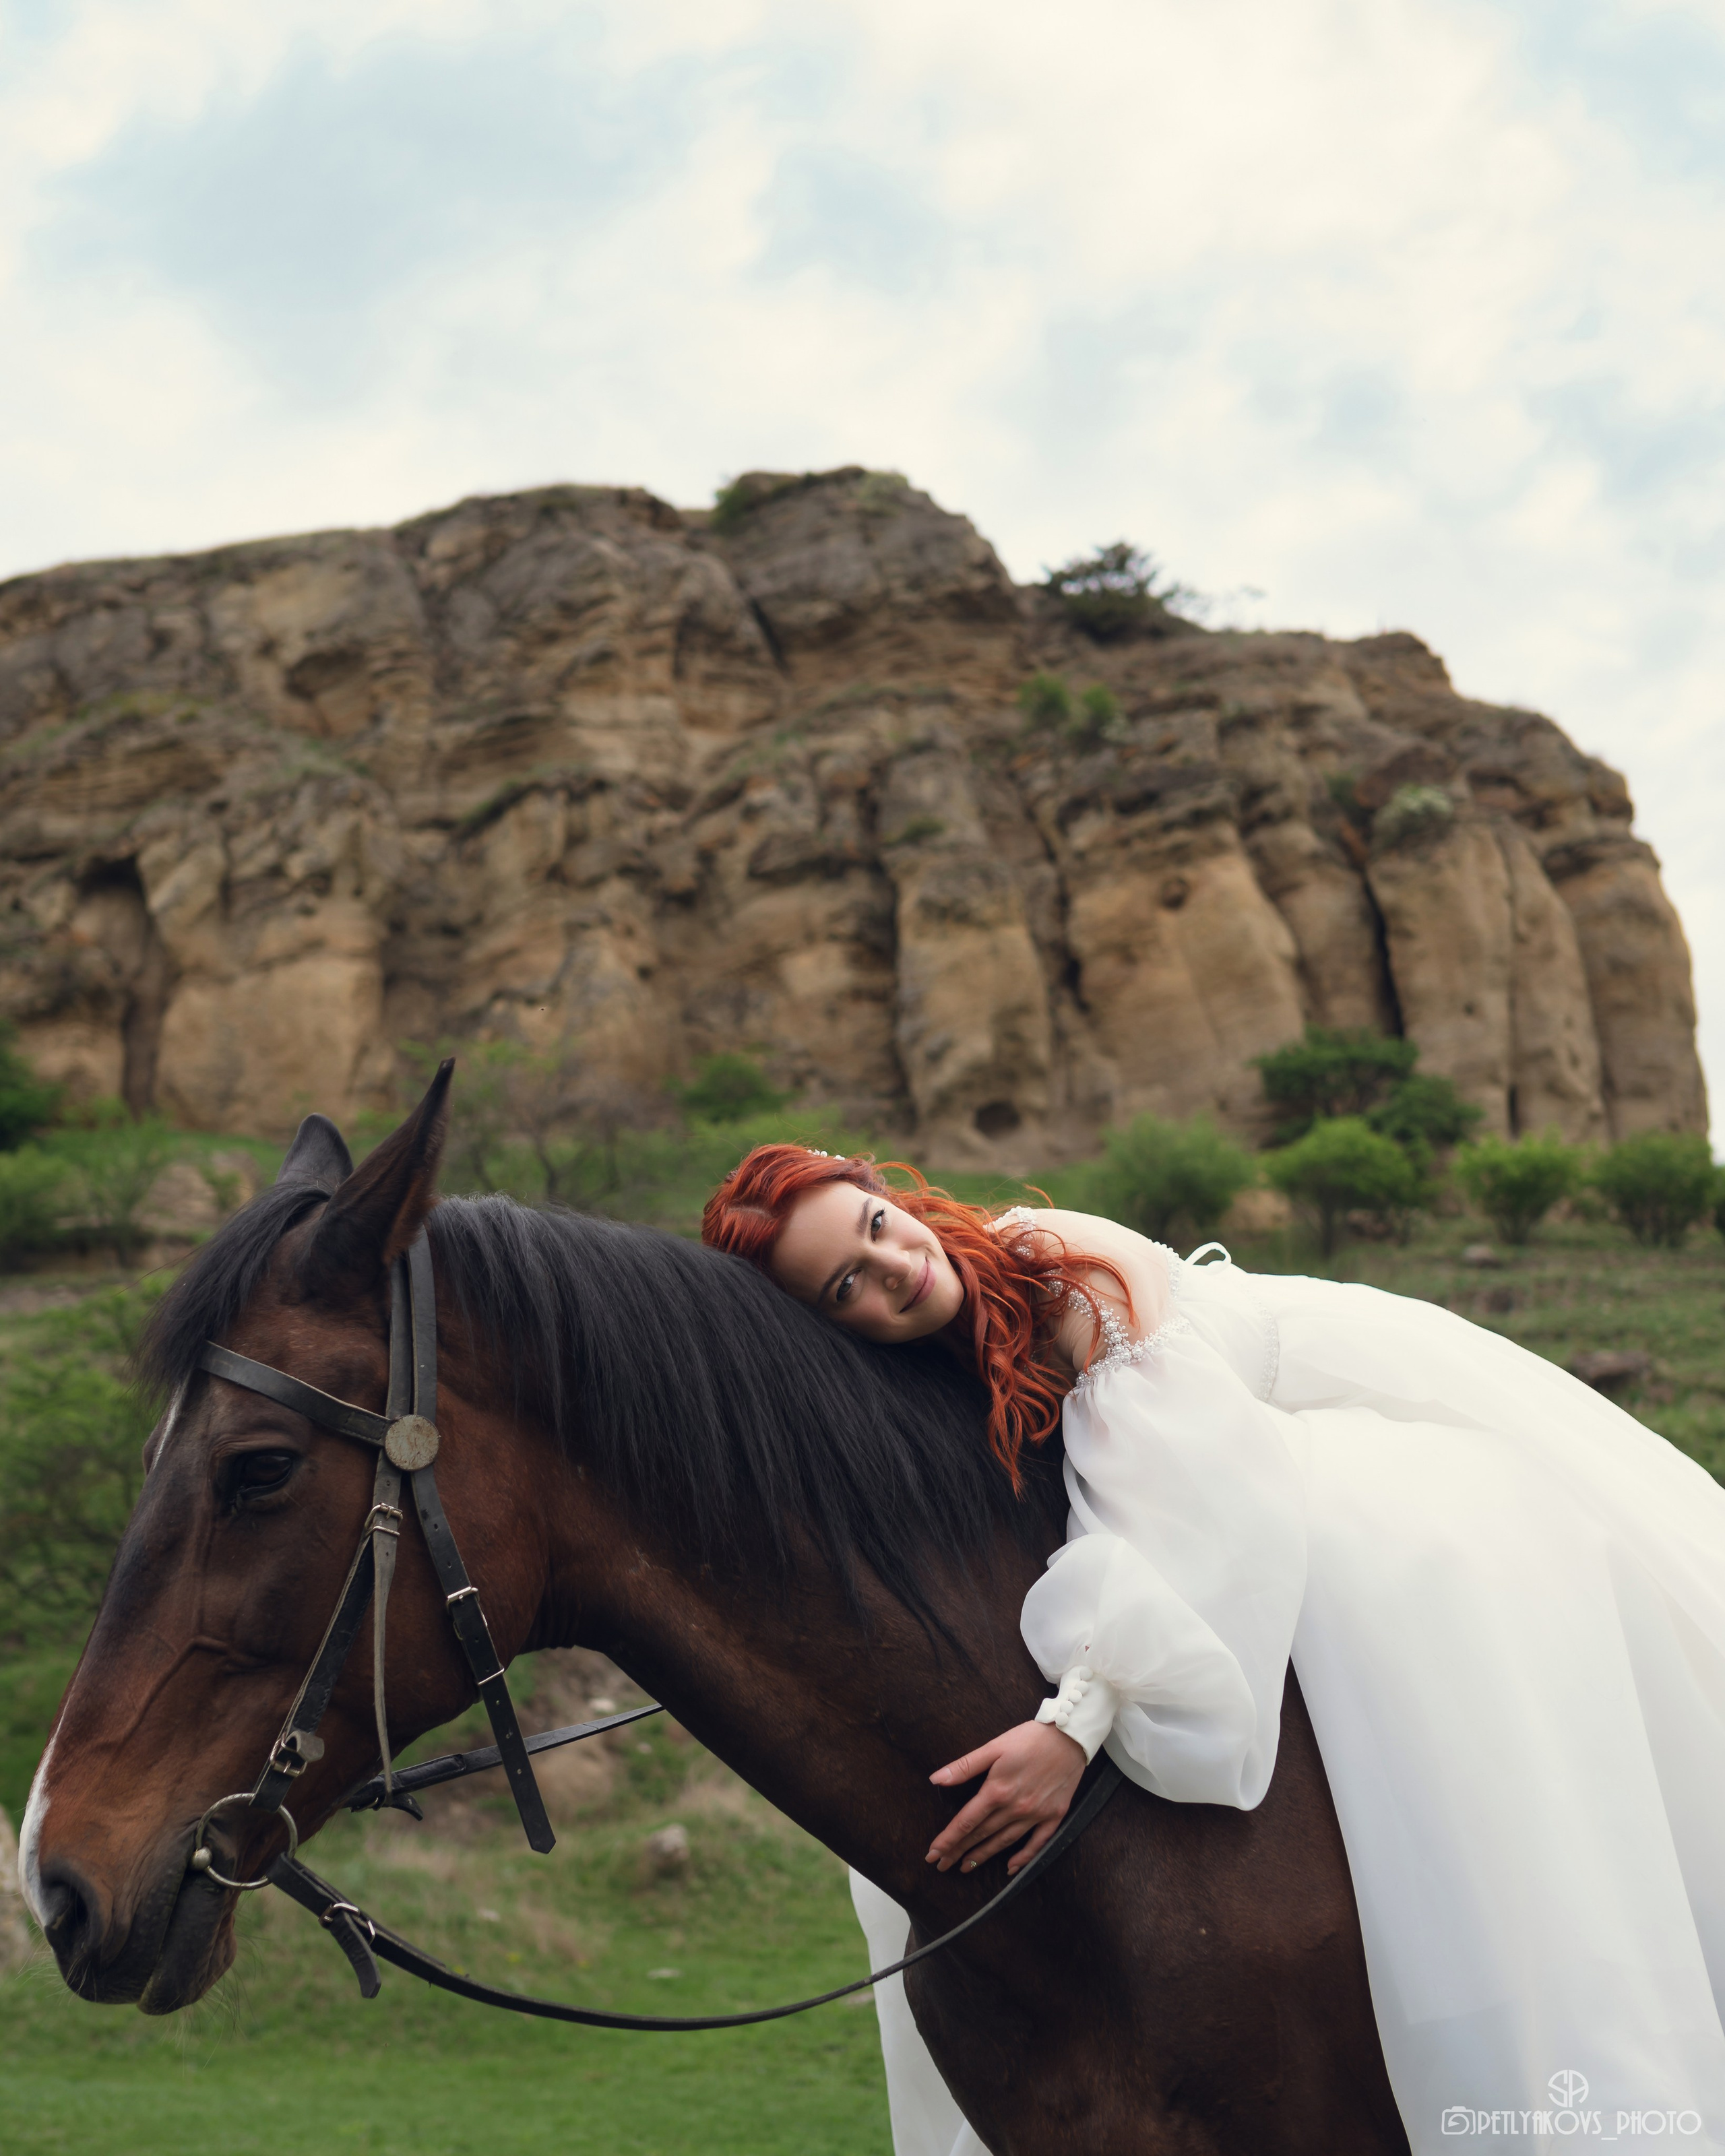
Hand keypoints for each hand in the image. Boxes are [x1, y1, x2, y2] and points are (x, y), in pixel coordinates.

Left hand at [926, 1720, 1085, 1877]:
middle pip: (982, 1834)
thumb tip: (936, 1779)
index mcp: (997, 1790)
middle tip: (941, 1865)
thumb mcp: (994, 1746)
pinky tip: (1010, 1868)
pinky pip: (1037, 1843)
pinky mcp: (1054, 1816)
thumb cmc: (1029, 1738)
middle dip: (959, 1851)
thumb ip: (965, 1766)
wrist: (1070, 1736)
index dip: (948, 1839)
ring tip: (966, 1866)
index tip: (933, 1854)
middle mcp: (1015, 1808)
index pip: (966, 1821)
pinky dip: (1024, 1858)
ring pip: (1005, 1841)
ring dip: (984, 1856)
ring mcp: (1036, 1814)